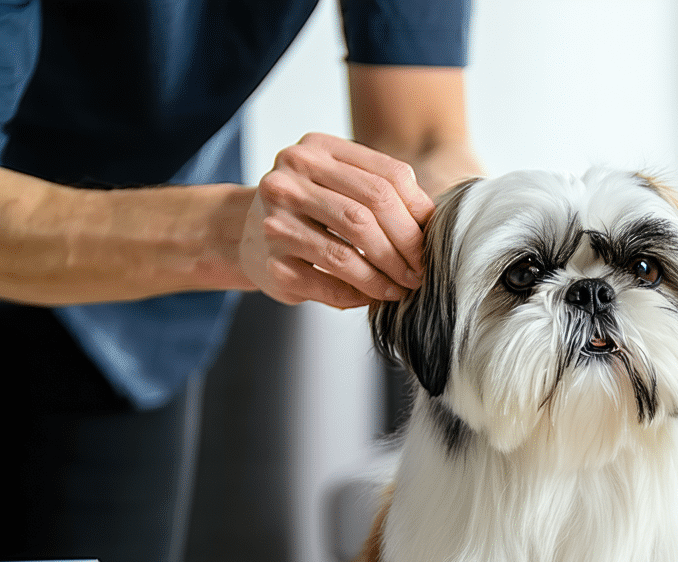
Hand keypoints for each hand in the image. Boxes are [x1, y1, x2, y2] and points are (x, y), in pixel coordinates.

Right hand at [239, 133, 434, 307]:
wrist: (243, 232)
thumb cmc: (309, 207)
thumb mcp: (340, 182)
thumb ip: (382, 190)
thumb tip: (434, 222)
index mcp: (315, 149)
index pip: (387, 177)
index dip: (418, 212)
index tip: (431, 240)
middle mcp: (289, 180)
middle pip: (367, 213)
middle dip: (403, 248)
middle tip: (420, 271)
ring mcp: (275, 222)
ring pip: (347, 254)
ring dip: (384, 277)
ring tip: (402, 288)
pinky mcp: (272, 264)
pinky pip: (329, 284)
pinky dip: (359, 294)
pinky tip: (373, 296)